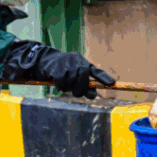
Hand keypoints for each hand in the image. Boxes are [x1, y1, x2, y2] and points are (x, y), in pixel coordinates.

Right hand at [0, 40, 114, 98]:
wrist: (45, 61)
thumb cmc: (64, 71)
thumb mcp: (75, 77)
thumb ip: (85, 86)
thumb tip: (93, 96)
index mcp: (84, 64)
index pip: (97, 71)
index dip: (104, 78)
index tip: (112, 84)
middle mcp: (78, 61)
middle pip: (84, 79)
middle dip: (80, 89)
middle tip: (75, 93)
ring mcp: (67, 63)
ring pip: (72, 82)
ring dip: (68, 88)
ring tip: (64, 85)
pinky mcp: (57, 67)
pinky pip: (62, 83)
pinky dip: (60, 86)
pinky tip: (57, 83)